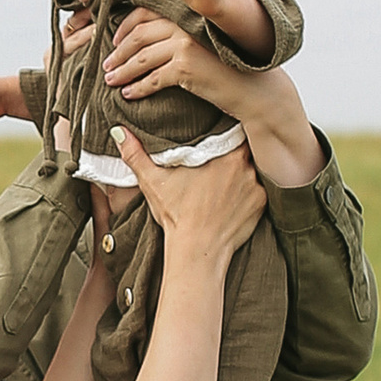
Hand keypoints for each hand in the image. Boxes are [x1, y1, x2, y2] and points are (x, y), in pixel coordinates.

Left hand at [105, 14, 323, 188]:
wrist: (253, 89)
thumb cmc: (227, 71)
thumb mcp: (202, 47)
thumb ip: (178, 39)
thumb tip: (148, 45)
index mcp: (186, 17)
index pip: (145, 14)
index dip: (124, 28)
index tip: (112, 42)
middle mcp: (184, 26)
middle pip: (138, 36)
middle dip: (118, 52)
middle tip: (106, 65)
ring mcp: (184, 46)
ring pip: (141, 58)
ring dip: (122, 71)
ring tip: (111, 81)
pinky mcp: (186, 68)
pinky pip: (152, 79)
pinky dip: (137, 88)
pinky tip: (128, 95)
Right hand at [112, 126, 262, 265]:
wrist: (196, 252)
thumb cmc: (177, 217)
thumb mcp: (152, 182)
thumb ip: (135, 153)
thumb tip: (119, 131)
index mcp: (223, 153)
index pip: (233, 129)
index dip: (226, 129)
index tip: (217, 135)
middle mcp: (245, 166)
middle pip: (245, 147)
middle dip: (233, 151)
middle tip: (219, 158)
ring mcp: (256, 186)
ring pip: (253, 168)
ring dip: (242, 171)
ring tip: (226, 179)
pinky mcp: (261, 205)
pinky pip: (259, 190)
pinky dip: (248, 193)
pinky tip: (233, 198)